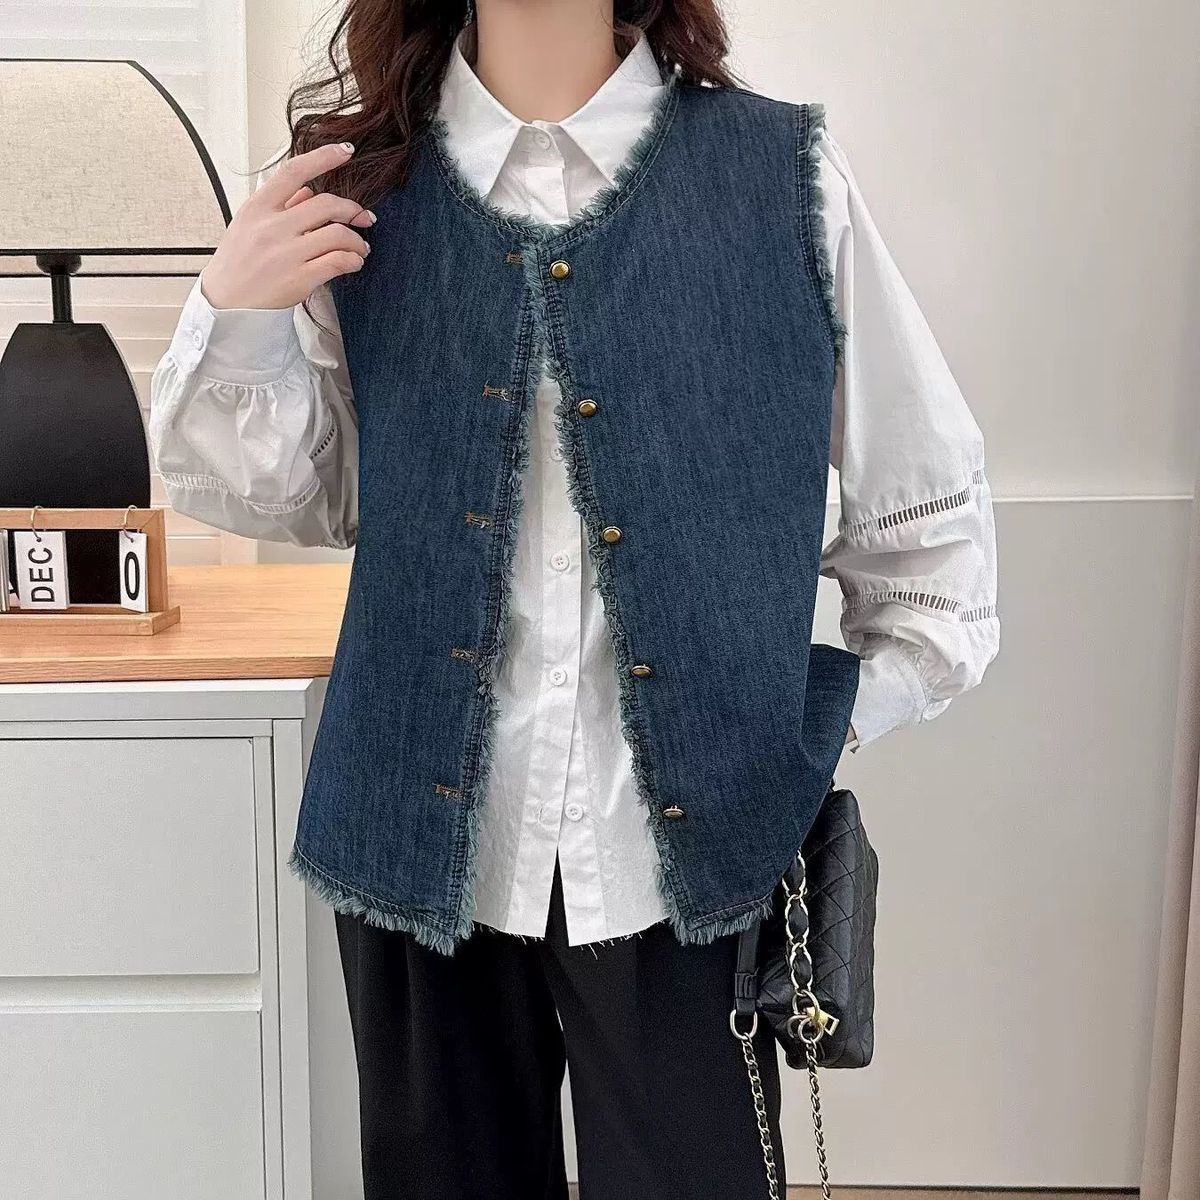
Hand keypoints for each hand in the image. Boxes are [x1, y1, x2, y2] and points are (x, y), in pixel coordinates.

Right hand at [201, 142, 375, 310]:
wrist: (225, 303)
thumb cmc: (238, 262)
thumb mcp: (250, 224)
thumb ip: (280, 205)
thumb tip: (307, 189)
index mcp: (258, 207)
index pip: (294, 172)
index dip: (324, 157)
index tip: (346, 151)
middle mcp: (272, 227)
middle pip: (326, 204)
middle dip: (353, 209)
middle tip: (364, 217)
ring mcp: (286, 254)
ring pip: (338, 234)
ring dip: (357, 240)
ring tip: (360, 247)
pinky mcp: (298, 279)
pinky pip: (338, 262)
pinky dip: (353, 260)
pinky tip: (354, 262)